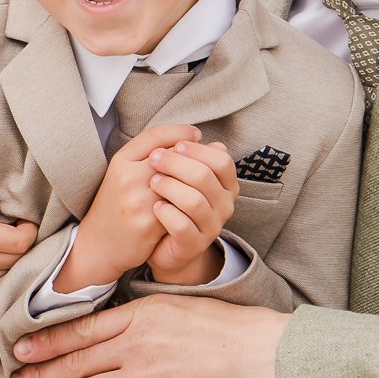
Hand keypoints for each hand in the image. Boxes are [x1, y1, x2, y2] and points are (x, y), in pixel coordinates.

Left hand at [6, 295, 289, 377]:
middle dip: (39, 375)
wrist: (267, 357)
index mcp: (140, 315)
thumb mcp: (182, 308)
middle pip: (75, 361)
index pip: (81, 329)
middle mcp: (136, 344)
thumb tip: (125, 329)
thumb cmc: (234, 331)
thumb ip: (148, 320)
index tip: (21, 348)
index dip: (47, 341)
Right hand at [61, 124, 200, 290]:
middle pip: (173, 156)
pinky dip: (188, 205)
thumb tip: (191, 136)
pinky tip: (193, 204)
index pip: (157, 134)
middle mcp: (128, 177)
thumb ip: (150, 151)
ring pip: (180, 183)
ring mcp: (138, 201)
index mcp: (121, 160)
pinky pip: (179, 209)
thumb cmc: (116, 202)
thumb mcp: (124, 171)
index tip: (196, 135)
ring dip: (194, 182)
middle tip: (204, 159)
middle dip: (192, 156)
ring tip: (201, 182)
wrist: (99, 242)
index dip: (181, 132)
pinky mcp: (148, 224)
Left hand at [144, 140, 237, 284]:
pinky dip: (166, 212)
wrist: (163, 243)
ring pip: (194, 201)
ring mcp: (212, 227)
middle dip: (176, 163)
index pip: (221, 161)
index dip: (197, 150)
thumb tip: (194, 133)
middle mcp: (225, 205)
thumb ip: (187, 154)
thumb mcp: (180, 175)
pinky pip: (182, 225)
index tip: (174, 145)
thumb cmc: (173, 202)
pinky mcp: (194, 244)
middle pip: (205, 177)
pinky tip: (155, 206)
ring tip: (152, 182)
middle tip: (154, 159)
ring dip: (169, 186)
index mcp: (226, 184)